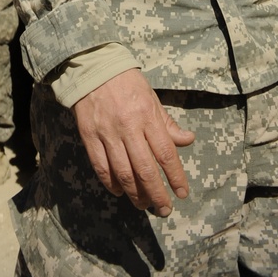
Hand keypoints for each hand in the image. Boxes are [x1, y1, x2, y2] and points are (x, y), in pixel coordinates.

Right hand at [72, 68, 194, 215]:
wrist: (93, 66)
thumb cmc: (127, 82)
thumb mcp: (152, 97)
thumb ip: (168, 123)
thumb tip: (188, 140)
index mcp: (147, 115)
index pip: (166, 154)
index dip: (175, 177)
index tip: (182, 194)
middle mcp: (128, 127)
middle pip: (145, 170)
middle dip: (157, 194)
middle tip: (164, 209)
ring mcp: (107, 133)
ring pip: (124, 173)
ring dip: (136, 194)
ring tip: (144, 204)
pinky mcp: (89, 136)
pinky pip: (101, 167)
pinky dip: (112, 184)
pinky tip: (120, 191)